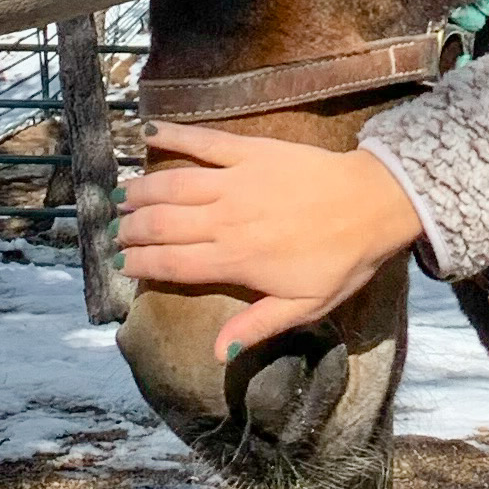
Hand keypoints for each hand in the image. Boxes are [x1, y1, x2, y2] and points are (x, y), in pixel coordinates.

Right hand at [115, 124, 423, 358]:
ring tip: (122, 194)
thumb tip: (217, 354)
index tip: (120, 263)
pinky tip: (152, 133)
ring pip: (173, 184)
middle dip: (130, 228)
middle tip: (114, 230)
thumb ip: (256, 326)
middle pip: (162, 223)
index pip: (171, 262)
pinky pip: (206, 141)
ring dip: (142, 189)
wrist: (374, 204)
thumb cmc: (341, 260)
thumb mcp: (305, 307)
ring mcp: (236, 180)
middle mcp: (226, 218)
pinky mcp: (252, 150)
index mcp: (235, 259)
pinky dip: (176, 136)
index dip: (139, 263)